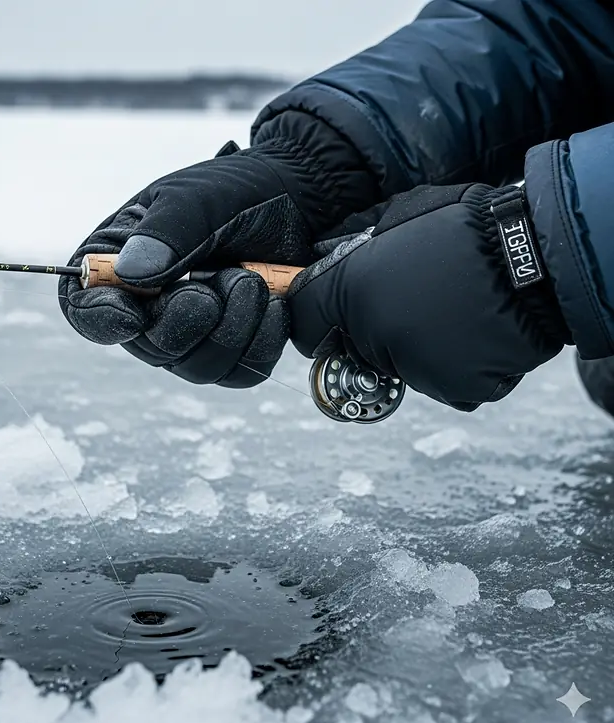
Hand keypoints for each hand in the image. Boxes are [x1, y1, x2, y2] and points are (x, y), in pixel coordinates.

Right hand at [58, 113, 374, 387]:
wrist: (300, 198)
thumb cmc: (239, 191)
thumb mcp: (199, 198)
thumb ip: (165, 233)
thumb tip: (129, 274)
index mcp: (122, 262)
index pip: (87, 307)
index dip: (103, 318)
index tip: (132, 314)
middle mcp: (151, 306)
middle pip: (150, 348)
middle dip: (190, 318)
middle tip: (228, 276)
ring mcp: (193, 332)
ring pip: (198, 367)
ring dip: (232, 329)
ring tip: (253, 281)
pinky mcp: (235, 347)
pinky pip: (241, 372)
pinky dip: (261, 342)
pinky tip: (274, 305)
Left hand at [287, 183, 572, 410]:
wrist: (537, 253)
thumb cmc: (463, 226)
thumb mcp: (395, 214)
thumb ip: (350, 244)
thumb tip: (322, 256)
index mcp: (351, 288)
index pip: (302, 320)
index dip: (317, 313)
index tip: (334, 309)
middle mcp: (374, 335)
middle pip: (353, 349)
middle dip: (371, 329)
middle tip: (414, 297)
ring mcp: (415, 368)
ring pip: (399, 368)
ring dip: (415, 347)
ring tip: (452, 308)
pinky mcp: (455, 390)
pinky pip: (442, 383)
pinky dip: (454, 365)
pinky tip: (472, 331)